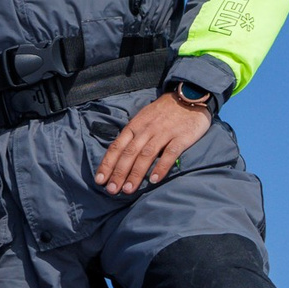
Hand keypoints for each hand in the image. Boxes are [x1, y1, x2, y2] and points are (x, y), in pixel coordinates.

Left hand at [93, 92, 211, 193]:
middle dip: (119, 173)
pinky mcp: (181, 137)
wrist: (189, 96)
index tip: (100, 180)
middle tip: (112, 190)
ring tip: (129, 189)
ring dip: (136, 173)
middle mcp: (146, 130)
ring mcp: (163, 133)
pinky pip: (170, 153)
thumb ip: (132, 136)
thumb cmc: (163, 112)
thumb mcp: (142, 119)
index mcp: (134, 126)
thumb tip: (118, 157)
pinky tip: (154, 180)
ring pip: (146, 155)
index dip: (107, 164)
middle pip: (129, 154)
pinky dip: (161, 167)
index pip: (116, 147)